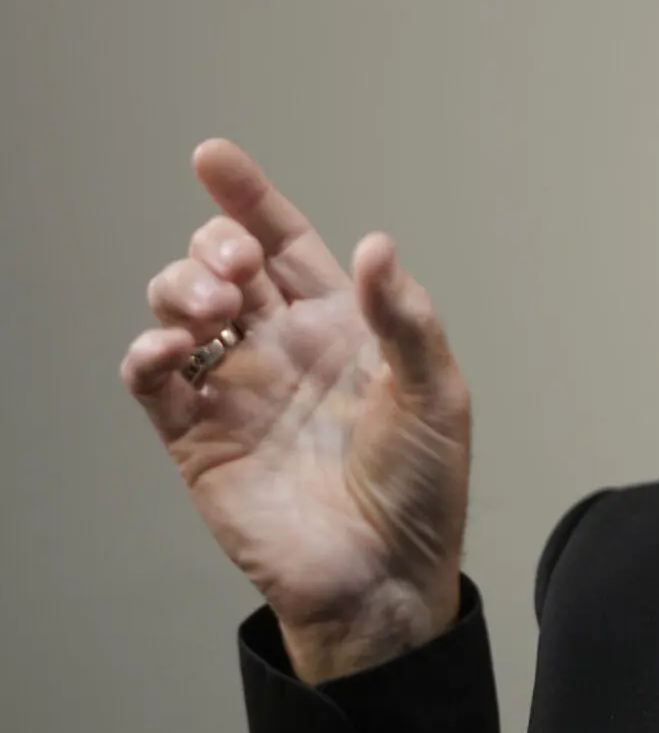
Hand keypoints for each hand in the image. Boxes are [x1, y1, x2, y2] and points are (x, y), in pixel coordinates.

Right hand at [120, 139, 471, 681]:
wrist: (385, 577)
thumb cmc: (422, 489)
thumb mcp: (436, 396)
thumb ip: (404, 319)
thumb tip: (376, 245)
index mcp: (342, 329)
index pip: (287, 246)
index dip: (251, 199)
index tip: (213, 156)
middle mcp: (284, 350)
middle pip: (224, 266)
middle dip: (215, 244)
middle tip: (233, 269)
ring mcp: (237, 392)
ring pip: (180, 310)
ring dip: (181, 289)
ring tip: (214, 310)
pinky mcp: (198, 439)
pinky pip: (154, 381)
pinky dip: (148, 353)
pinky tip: (171, 349)